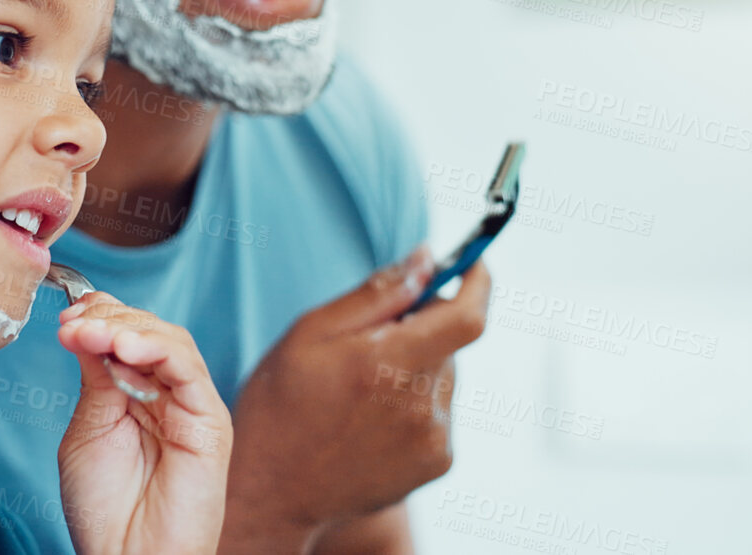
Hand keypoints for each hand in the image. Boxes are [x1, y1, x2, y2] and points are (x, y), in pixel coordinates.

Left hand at [55, 292, 232, 554]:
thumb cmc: (106, 511)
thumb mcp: (88, 431)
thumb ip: (95, 380)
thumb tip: (84, 327)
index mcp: (137, 396)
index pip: (126, 336)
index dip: (99, 316)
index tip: (65, 316)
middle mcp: (168, 396)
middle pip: (148, 331)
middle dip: (107, 319)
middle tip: (72, 324)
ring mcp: (191, 406)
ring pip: (170, 341)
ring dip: (127, 328)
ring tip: (91, 333)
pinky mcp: (209, 422)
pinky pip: (189, 369)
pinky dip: (156, 349)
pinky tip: (123, 348)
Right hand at [220, 247, 490, 553]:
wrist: (274, 492)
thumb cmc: (281, 404)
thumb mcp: (309, 332)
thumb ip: (376, 293)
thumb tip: (428, 259)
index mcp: (387, 366)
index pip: (467, 316)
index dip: (477, 281)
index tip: (471, 262)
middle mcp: (421, 406)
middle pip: (449, 342)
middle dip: (421, 327)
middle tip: (371, 340)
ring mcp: (433, 439)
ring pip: (444, 375)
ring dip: (418, 366)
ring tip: (363, 390)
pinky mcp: (437, 463)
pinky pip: (440, 410)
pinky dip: (417, 401)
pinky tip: (373, 419)